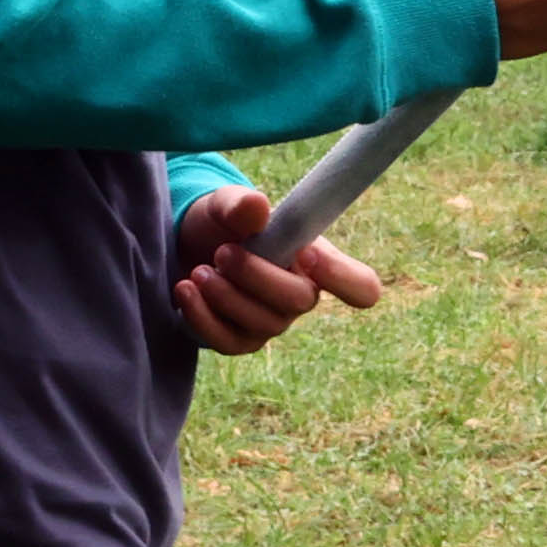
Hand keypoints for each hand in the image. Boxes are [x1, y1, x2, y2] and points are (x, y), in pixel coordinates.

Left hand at [168, 184, 383, 352]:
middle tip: (222, 252)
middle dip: (258, 277)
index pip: (361, 286)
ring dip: (226, 296)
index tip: (308, 253)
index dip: (343, 277)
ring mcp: (271, 321)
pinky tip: (185, 290)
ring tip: (198, 270)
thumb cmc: (222, 222)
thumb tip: (257, 207)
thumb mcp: (227, 204)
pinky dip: (204, 318)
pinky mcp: (239, 339)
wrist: (186, 245)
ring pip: (263, 324)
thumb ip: (240, 203)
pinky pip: (230, 342)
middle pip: (301, 301)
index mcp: (317, 261)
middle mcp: (301, 295)